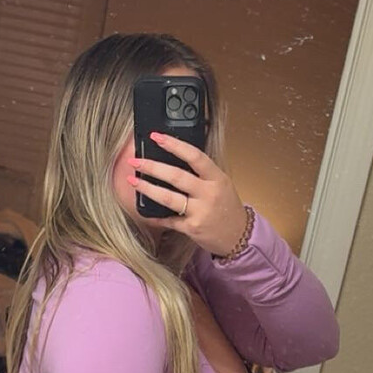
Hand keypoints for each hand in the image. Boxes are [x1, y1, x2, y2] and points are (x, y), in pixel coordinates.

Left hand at [133, 134, 248, 256]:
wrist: (239, 236)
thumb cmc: (227, 207)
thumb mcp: (221, 183)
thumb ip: (202, 172)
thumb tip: (175, 158)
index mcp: (216, 178)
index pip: (194, 156)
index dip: (174, 145)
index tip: (156, 137)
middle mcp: (208, 193)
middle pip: (176, 176)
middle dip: (152, 167)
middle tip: (135, 161)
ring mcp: (200, 212)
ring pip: (169, 198)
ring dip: (147, 189)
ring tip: (133, 181)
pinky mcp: (192, 228)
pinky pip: (168, 220)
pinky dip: (155, 215)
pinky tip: (143, 210)